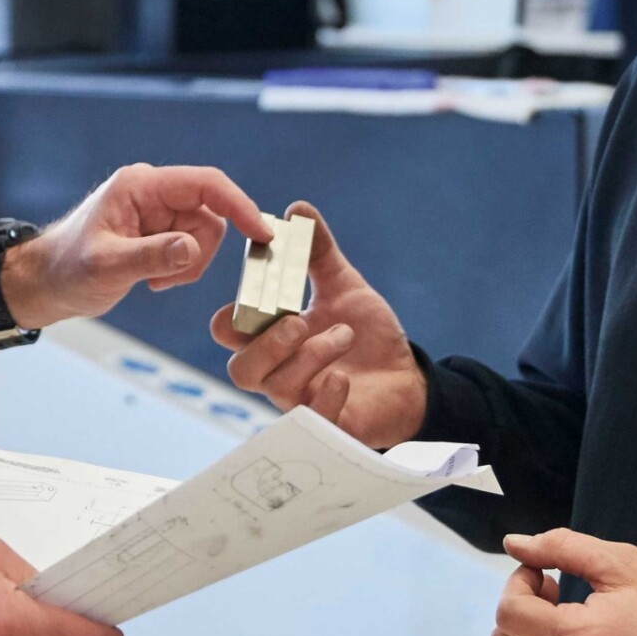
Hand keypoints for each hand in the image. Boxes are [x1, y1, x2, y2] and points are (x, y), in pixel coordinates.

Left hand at [6, 164, 273, 328]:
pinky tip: (154, 280)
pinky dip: (183, 268)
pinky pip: (193, 246)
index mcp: (140, 185)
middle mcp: (153, 192)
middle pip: (211, 214)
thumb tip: (191, 248)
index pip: (205, 184)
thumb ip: (151, 256)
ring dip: (190, 263)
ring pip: (205, 233)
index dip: (239, 205)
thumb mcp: (108, 267)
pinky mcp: (159, 229)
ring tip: (156, 281)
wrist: (47, 283)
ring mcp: (157, 210)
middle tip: (171, 278)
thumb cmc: (67, 270)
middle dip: (200, 252)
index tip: (262, 233)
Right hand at [211, 200, 426, 449]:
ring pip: (277, 388)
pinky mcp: (329, 426)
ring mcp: (302, 402)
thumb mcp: (343, 285)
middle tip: (298, 320)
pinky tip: (344, 377)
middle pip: (241, 370)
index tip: (260, 292)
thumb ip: (318, 252)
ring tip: (344, 335)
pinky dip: (326, 397)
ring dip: (309, 356)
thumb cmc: (367, 334)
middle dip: (265, 343)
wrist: (407, 377)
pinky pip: (313, 420)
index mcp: (273, 339)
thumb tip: (297, 209)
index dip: (231, 317)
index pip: (228, 333)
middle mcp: (279, 373)